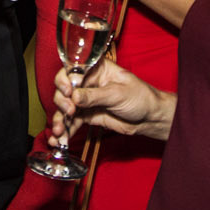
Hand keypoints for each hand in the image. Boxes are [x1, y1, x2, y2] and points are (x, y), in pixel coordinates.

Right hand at [49, 59, 172, 143]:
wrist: (149, 118)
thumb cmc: (140, 97)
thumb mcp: (118, 94)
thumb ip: (95, 96)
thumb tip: (74, 96)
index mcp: (97, 69)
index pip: (74, 70)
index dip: (66, 80)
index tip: (67, 91)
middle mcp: (88, 83)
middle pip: (65, 89)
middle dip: (62, 101)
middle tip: (69, 111)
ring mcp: (86, 100)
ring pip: (65, 107)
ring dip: (60, 119)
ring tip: (60, 132)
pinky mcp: (87, 116)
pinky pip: (72, 122)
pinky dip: (65, 131)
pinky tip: (59, 140)